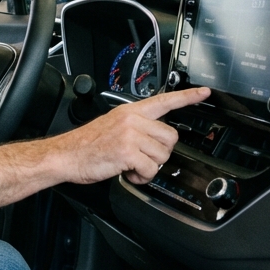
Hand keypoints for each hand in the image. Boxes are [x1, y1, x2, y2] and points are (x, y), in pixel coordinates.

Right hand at [56, 87, 210, 185]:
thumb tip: (154, 139)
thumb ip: (135, 127)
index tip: (204, 92)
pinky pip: (151, 169)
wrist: (66, 155)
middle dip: (159, 153)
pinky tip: (128, 173)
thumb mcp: (112, 126)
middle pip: (170, 137)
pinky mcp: (128, 152)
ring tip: (131, 165)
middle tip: (140, 157)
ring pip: (162, 155)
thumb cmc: (86, 145)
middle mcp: (132, 120)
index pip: (164, 100)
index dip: (188, 97)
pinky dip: (142, 177)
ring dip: (150, 167)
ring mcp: (130, 135)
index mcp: (130, 112)